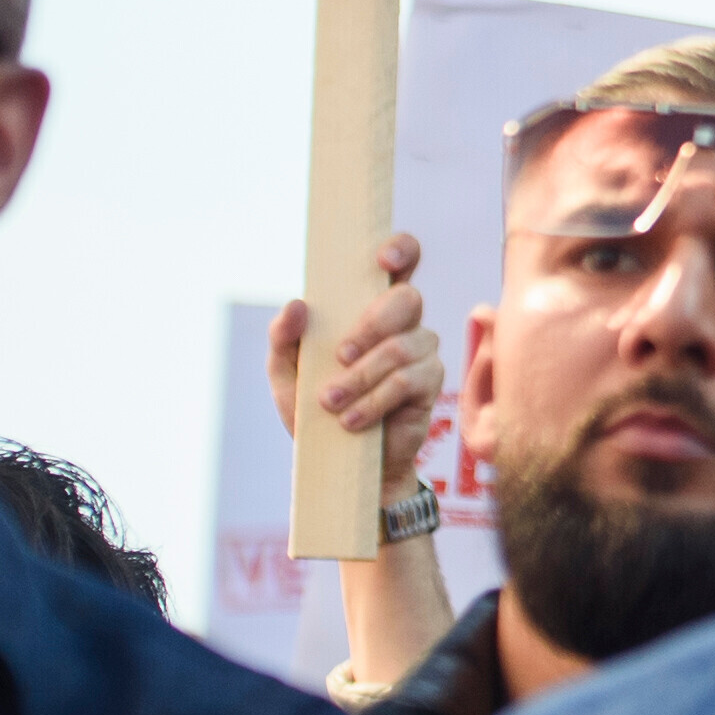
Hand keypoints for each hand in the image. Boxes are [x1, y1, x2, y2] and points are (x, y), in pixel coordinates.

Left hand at [268, 231, 443, 506]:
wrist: (339, 464)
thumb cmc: (315, 411)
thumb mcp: (287, 375)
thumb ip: (283, 338)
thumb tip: (297, 305)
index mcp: (371, 307)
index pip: (402, 262)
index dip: (401, 249)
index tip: (382, 260)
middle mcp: (404, 323)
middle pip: (406, 299)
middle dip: (370, 327)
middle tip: (339, 356)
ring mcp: (422, 352)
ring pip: (401, 348)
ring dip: (360, 378)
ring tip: (331, 404)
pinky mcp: (430, 385)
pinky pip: (406, 382)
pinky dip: (373, 401)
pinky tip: (351, 421)